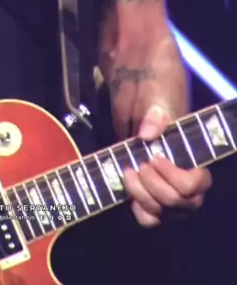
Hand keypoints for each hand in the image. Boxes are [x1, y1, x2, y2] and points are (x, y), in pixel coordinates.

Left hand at [123, 104, 211, 227]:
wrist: (139, 121)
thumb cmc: (156, 114)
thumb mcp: (156, 105)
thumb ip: (155, 117)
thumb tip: (148, 133)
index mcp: (196, 165)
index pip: (196, 184)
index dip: (174, 176)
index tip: (155, 158)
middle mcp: (187, 189)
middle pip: (176, 202)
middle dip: (154, 184)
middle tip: (141, 163)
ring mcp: (170, 201)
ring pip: (160, 213)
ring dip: (141, 193)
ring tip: (129, 170)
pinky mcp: (152, 206)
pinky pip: (147, 219)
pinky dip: (136, 205)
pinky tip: (129, 184)